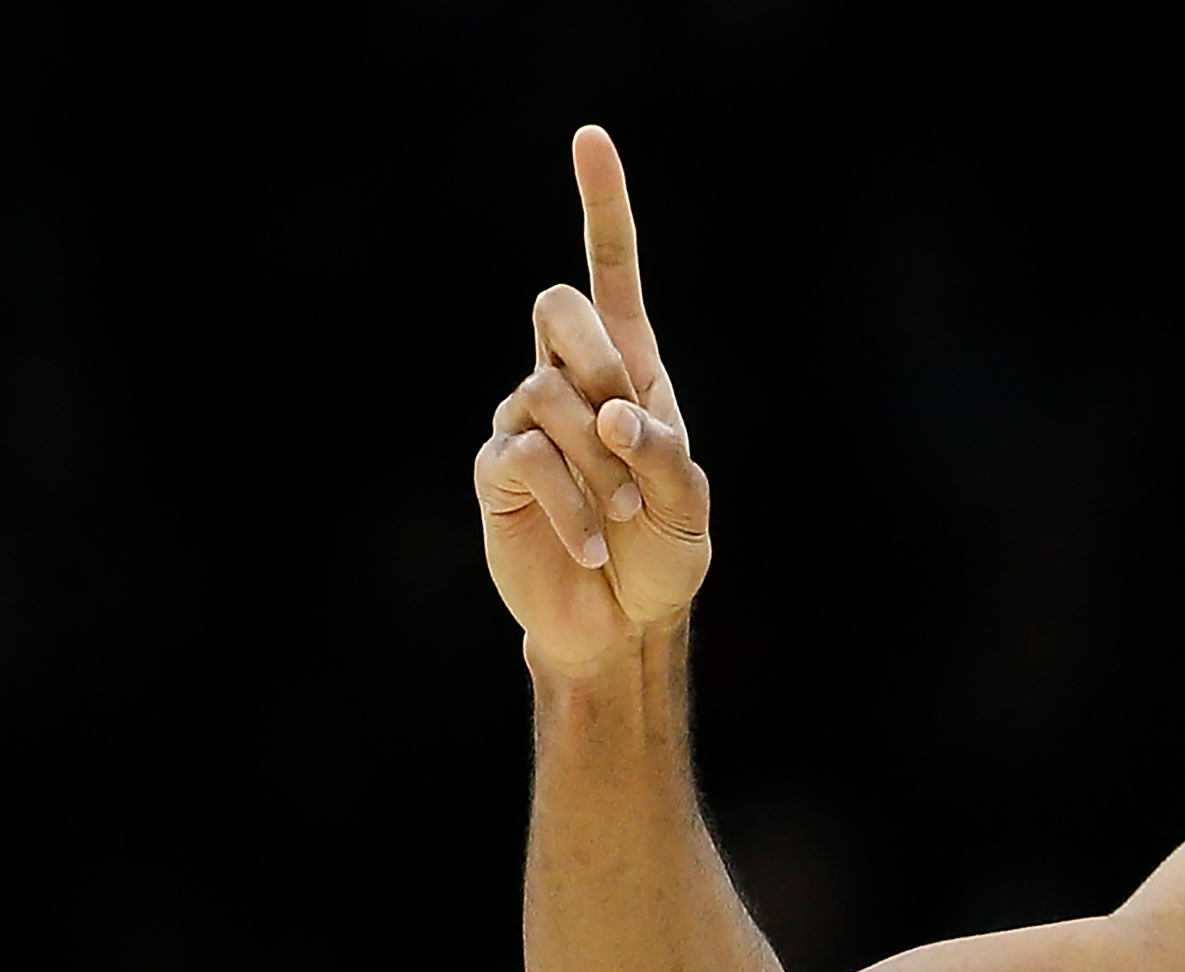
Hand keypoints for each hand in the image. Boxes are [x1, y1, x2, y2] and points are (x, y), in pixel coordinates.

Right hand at [473, 125, 710, 673]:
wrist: (621, 621)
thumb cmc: (662, 555)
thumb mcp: (688, 507)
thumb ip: (664, 456)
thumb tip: (614, 415)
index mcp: (631, 371)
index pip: (611, 272)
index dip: (603, 204)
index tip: (591, 137)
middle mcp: (571, 381)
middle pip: (557, 307)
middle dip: (596, 359)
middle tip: (626, 433)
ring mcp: (526, 419)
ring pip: (544, 392)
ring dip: (596, 459)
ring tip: (621, 512)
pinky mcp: (497, 469)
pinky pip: (526, 456)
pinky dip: (570, 500)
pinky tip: (593, 540)